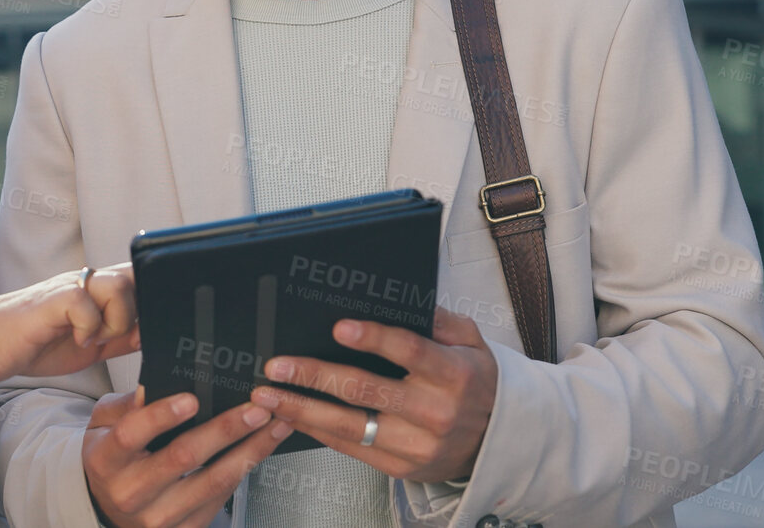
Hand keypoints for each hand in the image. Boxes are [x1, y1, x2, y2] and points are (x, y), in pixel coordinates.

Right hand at [0, 263, 139, 381]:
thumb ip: (119, 338)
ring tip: (95, 339)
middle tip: (111, 338)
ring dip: (115, 320)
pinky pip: (84, 302)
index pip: (137, 277)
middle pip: (134, 278)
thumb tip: (149, 334)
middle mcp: (85, 282)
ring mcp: (69, 288)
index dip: (150, 299)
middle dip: (134, 315)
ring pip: (117, 285)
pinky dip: (89, 327)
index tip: (141, 330)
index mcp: (97, 290)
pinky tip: (78, 341)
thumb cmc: (38, 343)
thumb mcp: (90, 345)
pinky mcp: (52, 300)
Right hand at [84, 388, 289, 527]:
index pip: (131, 436)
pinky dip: (244, 470)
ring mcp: (159, 516)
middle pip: (183, 458)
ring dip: (249, 451)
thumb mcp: (103, 425)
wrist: (110, 508)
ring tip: (272, 426)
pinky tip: (259, 449)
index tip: (191, 399)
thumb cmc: (112, 461)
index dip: (161, 416)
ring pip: (212, 481)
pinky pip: (222, 497)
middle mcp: (131, 493)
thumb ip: (127, 405)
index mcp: (106, 461)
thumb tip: (151, 386)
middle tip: (254, 409)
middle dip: (225, 429)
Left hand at [249, 307, 496, 481]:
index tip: (337, 327)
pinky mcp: (401, 467)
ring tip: (268, 395)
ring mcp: (416, 444)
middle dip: (314, 376)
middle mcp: (434, 412)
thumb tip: (399, 296)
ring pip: (349, 425)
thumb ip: (438, 319)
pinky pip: (350, 448)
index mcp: (453, 374)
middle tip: (277, 365)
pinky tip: (290, 416)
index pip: (409, 351)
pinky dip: (316, 431)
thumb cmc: (473, 382)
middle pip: (365, 390)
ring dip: (301, 409)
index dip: (373, 338)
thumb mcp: (470, 342)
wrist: (495, 441)